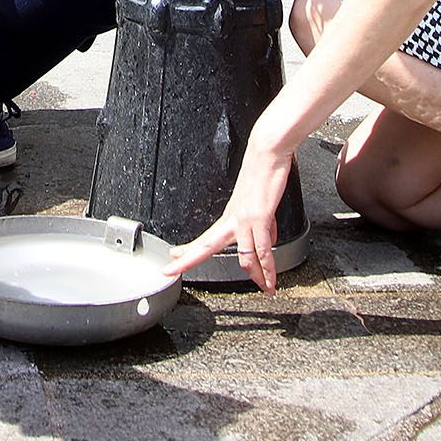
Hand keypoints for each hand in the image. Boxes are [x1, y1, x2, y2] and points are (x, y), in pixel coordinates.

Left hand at [160, 136, 295, 292]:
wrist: (268, 151)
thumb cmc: (264, 171)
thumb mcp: (261, 205)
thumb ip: (264, 225)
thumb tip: (268, 240)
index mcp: (230, 216)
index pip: (205, 238)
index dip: (188, 249)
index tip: (174, 255)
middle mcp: (233, 219)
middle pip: (205, 245)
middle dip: (187, 260)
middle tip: (169, 271)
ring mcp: (244, 219)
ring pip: (242, 256)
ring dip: (255, 276)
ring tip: (264, 288)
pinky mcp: (260, 217)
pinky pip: (262, 249)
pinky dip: (267, 268)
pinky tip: (270, 278)